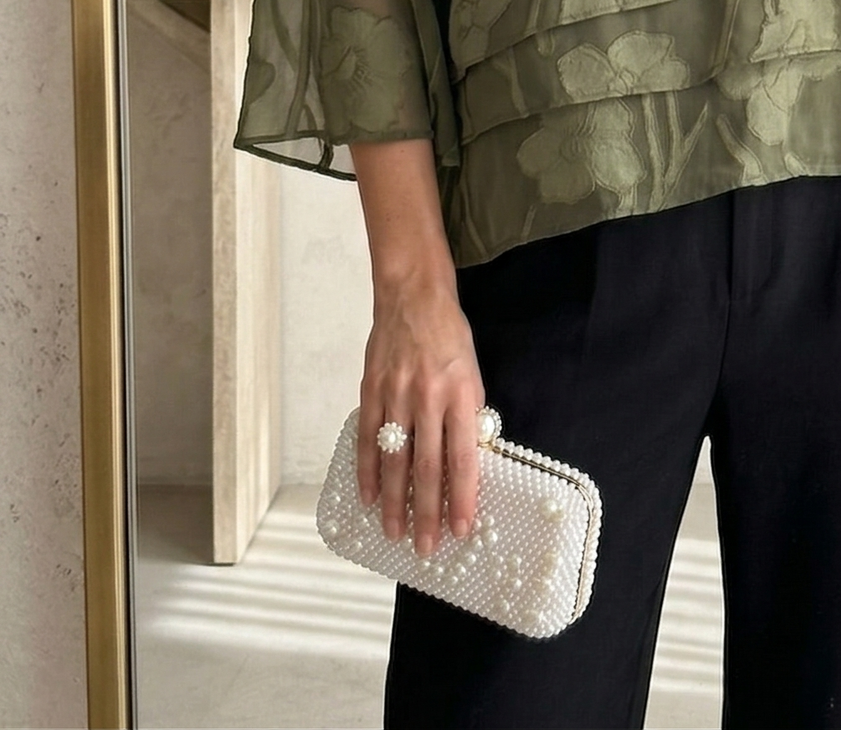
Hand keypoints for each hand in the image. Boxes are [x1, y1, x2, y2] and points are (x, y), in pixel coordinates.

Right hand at [357, 280, 487, 555]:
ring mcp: (396, 395)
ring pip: (394, 459)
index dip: (462, 496)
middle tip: (426, 547)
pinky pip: (367, 438)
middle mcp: (428, 398)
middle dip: (427, 512)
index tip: (462, 528)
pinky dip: (365, 471)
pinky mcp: (371, 391)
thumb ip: (467, 416)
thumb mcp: (472, 373)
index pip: (464, 457)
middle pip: (428, 467)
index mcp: (460, 395)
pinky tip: (367, 497)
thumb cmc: (449, 336)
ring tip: (395, 532)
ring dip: (394, 501)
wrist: (413, 296)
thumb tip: (467, 463)